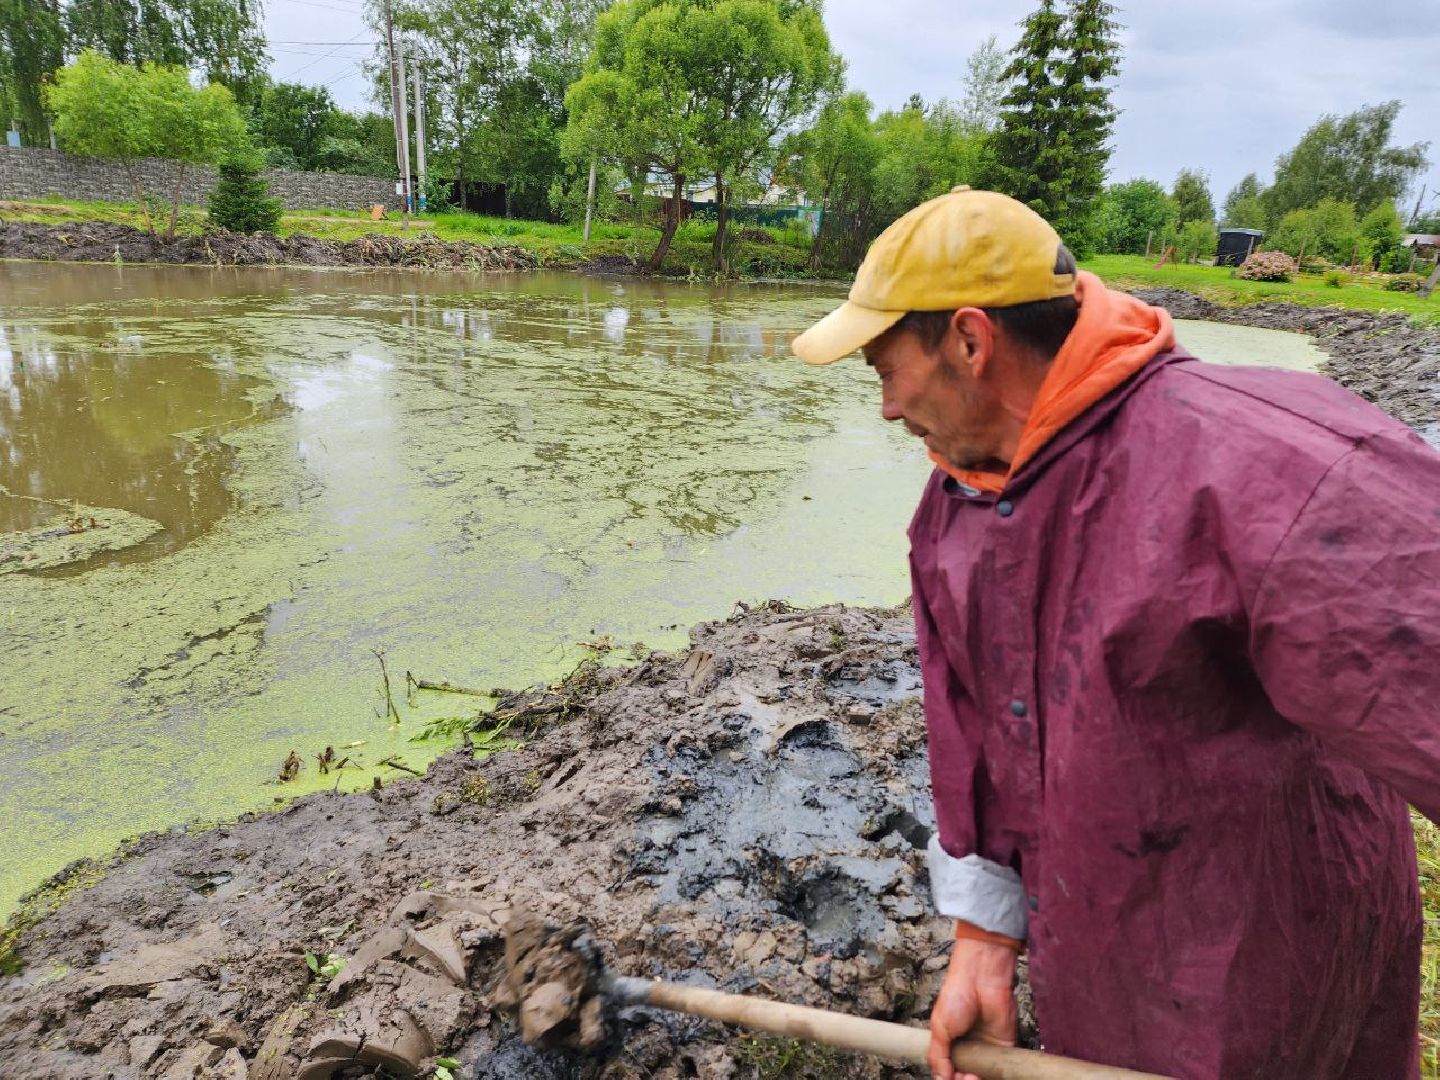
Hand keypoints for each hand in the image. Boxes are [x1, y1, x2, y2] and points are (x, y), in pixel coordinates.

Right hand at [926, 932, 1018, 1079]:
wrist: (981, 980)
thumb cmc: (956, 996)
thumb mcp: (939, 1028)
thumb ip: (938, 1056)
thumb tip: (941, 1078)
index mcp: (951, 1043)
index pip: (949, 1069)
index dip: (949, 1076)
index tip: (948, 1077)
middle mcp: (968, 1047)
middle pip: (966, 1074)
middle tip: (961, 1078)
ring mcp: (986, 1048)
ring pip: (983, 1074)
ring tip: (971, 1077)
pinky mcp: (1005, 1047)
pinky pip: (1001, 1069)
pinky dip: (993, 1076)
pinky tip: (982, 1074)